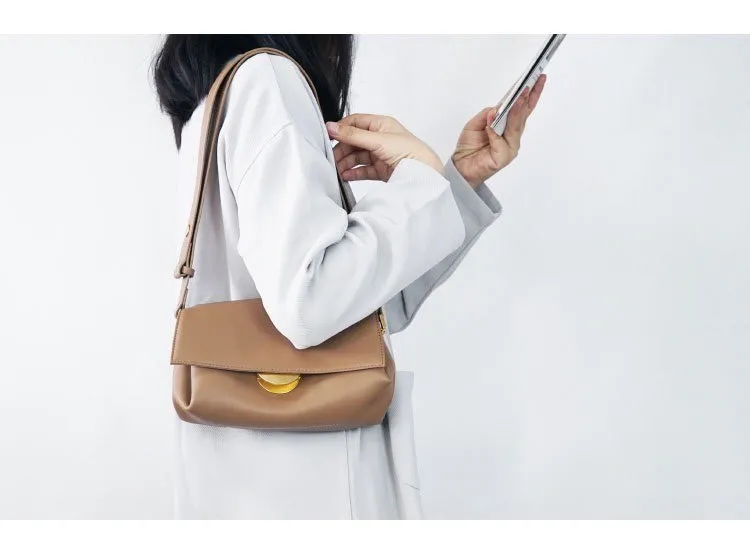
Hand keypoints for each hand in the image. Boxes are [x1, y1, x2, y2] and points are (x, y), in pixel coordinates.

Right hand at [327, 114, 442, 180]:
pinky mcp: (381, 170)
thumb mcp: (377, 140)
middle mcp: (380, 138)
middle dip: (342, 149)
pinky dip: (354, 172)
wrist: (423, 174)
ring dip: (346, 162)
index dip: (342, 129)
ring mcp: (380, 154)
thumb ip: (353, 135)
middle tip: (331, 157)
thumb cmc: (407, 151)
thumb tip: (330, 126)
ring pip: (357, 156)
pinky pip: (363, 169)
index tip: (328, 136)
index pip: (355, 122)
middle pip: (354, 141)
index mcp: (381, 124)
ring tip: (336, 170)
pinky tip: (345, 176)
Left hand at [452, 74, 546, 186]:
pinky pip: (500, 143)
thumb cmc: (469, 146)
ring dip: (518, 110)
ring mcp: (509, 148)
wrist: (460, 167)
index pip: (522, 108)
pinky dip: (494, 133)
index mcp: (508, 127)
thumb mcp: (476, 124)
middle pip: (524, 115)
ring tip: (521, 95)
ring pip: (515, 126)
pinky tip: (490, 125)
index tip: (537, 78)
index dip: (530, 93)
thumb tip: (496, 109)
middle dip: (530, 97)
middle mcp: (512, 137)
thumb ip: (487, 115)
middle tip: (535, 81)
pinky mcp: (502, 158)